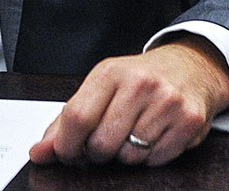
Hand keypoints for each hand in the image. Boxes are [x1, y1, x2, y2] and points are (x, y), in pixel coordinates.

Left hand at [28, 35, 228, 167]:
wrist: (189, 67)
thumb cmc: (138, 79)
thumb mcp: (100, 87)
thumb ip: (66, 121)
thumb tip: (39, 153)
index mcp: (109, 72)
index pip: (77, 117)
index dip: (66, 145)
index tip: (67, 152)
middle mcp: (139, 84)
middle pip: (102, 144)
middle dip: (97, 153)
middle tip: (104, 141)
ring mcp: (167, 102)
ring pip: (129, 157)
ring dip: (125, 155)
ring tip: (132, 133)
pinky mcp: (189, 121)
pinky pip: (157, 160)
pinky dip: (150, 157)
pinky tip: (153, 136)